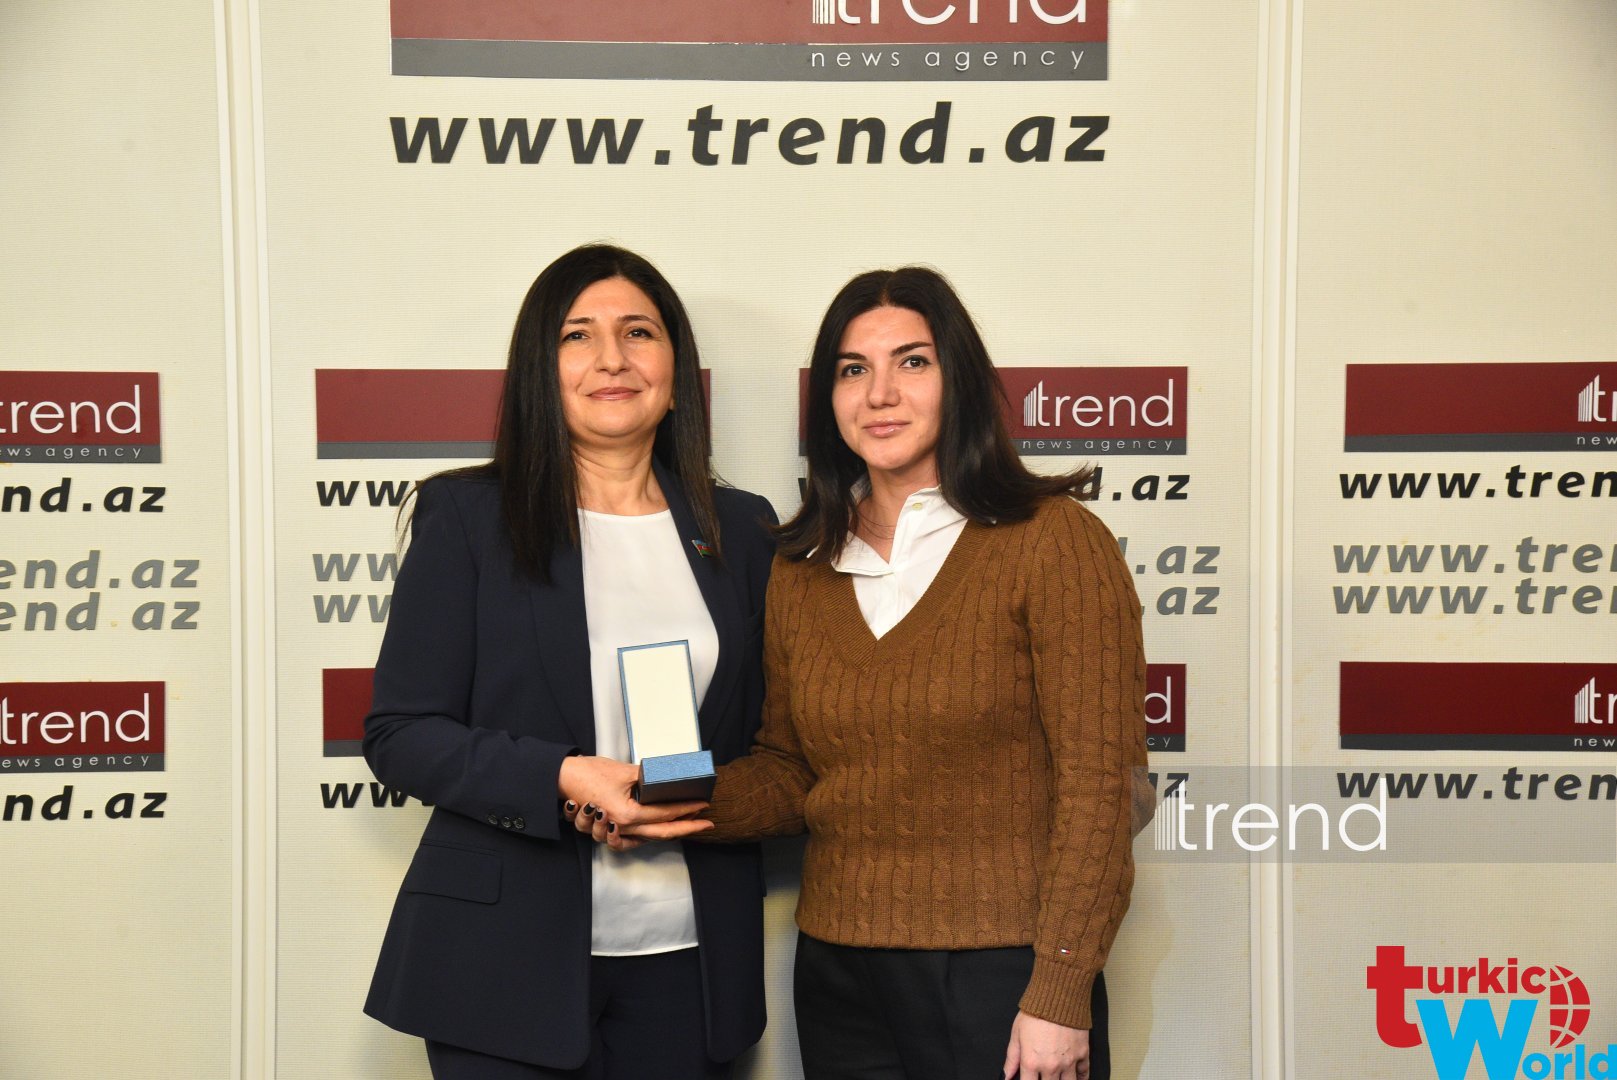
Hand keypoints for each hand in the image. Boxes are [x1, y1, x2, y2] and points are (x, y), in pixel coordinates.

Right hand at [557, 756, 712, 850]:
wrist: (562, 779)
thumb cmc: (589, 773)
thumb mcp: (623, 772)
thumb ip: (647, 778)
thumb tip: (667, 779)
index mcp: (627, 813)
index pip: (666, 813)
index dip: (687, 809)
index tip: (703, 804)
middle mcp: (622, 826)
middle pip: (662, 832)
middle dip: (688, 828)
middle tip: (706, 823)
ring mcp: (614, 831)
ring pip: (648, 838)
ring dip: (668, 833)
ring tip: (686, 826)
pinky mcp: (608, 830)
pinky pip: (630, 842)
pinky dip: (645, 840)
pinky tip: (656, 834)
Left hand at [1003, 1011, 1089, 1079]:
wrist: (1058, 996)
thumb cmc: (1036, 1012)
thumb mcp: (1016, 1035)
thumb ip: (1011, 1059)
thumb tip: (1005, 1076)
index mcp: (1031, 1062)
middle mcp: (1050, 1066)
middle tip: (1043, 1075)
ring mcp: (1068, 1062)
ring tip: (1057, 1077)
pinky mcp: (1083, 1054)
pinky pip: (1084, 1074)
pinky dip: (1080, 1078)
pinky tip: (1074, 1077)